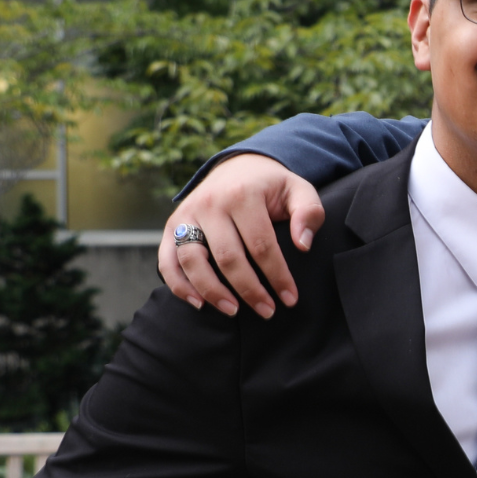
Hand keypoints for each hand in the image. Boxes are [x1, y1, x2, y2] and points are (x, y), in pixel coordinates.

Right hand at [160, 154, 325, 319]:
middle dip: (249, 290)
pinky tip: (198, 303)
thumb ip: (309, 212)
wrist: (237, 166)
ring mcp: (186, 215)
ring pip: (192, 260)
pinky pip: (167, 260)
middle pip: (227, 257)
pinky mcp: (171, 226)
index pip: (261, 245)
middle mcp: (210, 204)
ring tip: (233, 311)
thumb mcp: (298, 189)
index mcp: (243, 194)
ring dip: (211, 291)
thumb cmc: (272, 186)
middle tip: (267, 312)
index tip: (291, 299)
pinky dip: (178, 284)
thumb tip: (303, 245)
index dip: (277, 276)